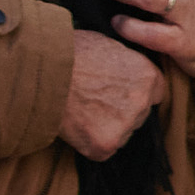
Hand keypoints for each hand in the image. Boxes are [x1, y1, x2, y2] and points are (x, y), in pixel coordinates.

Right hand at [61, 30, 161, 159]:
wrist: (40, 72)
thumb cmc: (67, 52)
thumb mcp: (106, 43)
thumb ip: (123, 61)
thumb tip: (120, 67)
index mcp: (147, 76)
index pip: (154, 93)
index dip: (133, 92)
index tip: (115, 92)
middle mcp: (142, 102)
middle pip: (138, 115)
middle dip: (119, 111)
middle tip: (91, 101)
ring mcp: (124, 125)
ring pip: (120, 133)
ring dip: (104, 127)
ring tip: (78, 111)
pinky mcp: (104, 144)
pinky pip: (101, 150)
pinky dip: (87, 143)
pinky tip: (73, 125)